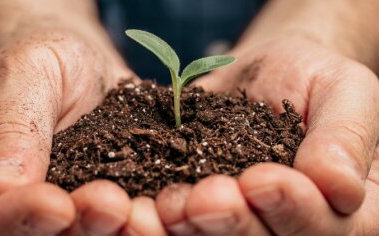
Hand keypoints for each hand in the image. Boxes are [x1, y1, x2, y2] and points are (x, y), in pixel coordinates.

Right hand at [0, 30, 139, 235]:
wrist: (82, 65)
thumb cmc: (42, 61)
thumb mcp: (20, 77)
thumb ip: (9, 129)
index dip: (12, 220)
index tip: (54, 205)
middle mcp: (22, 203)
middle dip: (80, 229)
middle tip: (111, 207)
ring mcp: (71, 207)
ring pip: (89, 234)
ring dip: (120, 230)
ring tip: (145, 211)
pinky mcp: (114, 201)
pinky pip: (129, 214)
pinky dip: (152, 214)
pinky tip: (172, 203)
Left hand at [154, 36, 378, 234]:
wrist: (266, 74)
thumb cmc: (311, 78)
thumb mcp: (344, 90)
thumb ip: (345, 136)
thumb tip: (339, 186)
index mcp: (345, 208)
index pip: (326, 226)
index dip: (293, 209)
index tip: (260, 179)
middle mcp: (291, 223)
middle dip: (233, 223)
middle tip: (205, 198)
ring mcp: (245, 219)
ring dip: (191, 229)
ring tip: (169, 204)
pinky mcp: (203, 208)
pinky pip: (185, 223)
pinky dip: (161, 222)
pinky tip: (143, 208)